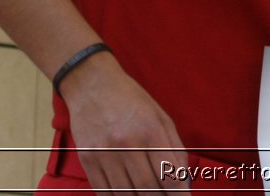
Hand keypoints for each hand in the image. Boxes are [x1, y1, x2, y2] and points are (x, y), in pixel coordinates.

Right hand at [61, 52, 187, 191]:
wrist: (92, 85)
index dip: (177, 193)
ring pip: (123, 193)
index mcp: (150, 131)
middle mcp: (126, 144)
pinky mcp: (87, 159)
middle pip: (145, 188)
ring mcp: (104, 153)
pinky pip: (103, 190)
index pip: (167, 174)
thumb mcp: (161, 117)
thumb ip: (174, 148)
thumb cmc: (132, 100)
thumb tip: (182, 178)